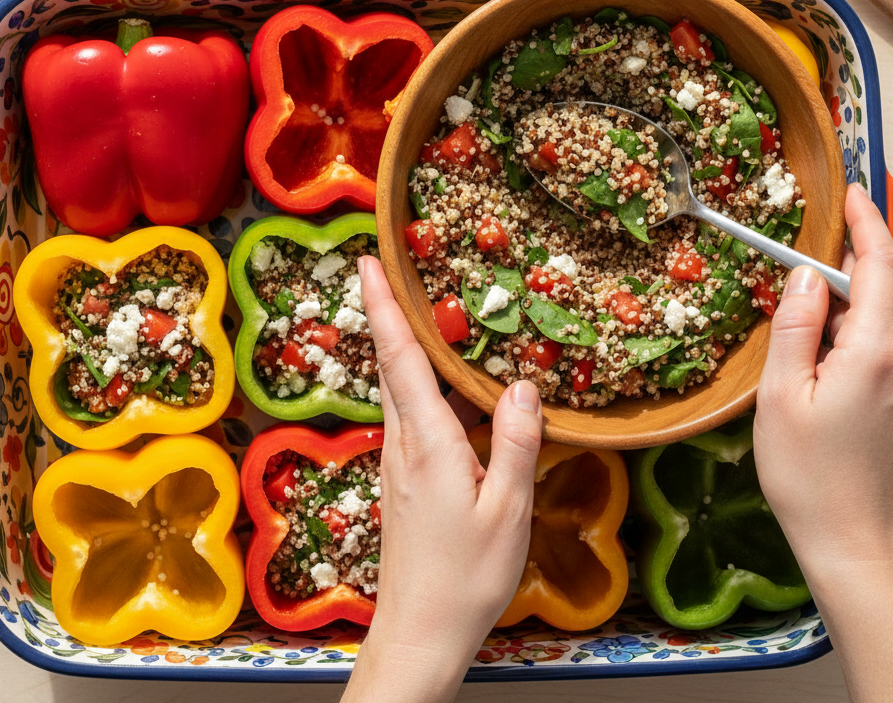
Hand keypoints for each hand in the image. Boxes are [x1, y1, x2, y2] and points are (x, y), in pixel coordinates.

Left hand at [343, 256, 541, 702]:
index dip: (384, 306)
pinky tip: (455, 390)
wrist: (419, 631)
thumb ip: (517, 444)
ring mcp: (398, 460)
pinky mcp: (404, 478)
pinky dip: (424, 386)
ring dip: (408, 348)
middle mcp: (403, 442)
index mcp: (427, 442)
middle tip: (396, 268)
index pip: (399, 358)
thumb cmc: (464, 578)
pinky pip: (412, 415)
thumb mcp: (507, 511)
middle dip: (389, 312)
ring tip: (432, 315)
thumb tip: (526, 386)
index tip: (366, 262)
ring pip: (400, 389)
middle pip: (391, 363)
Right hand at [754, 183, 892, 702]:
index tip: (850, 194)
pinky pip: (883, 346)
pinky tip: (818, 358)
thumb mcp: (781, 394)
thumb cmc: (808, 475)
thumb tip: (801, 275)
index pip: (879, 266)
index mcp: (875, 353)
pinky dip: (852, 333)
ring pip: (880, 318)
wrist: (852, 541)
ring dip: (844, 304)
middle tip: (796, 262)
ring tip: (798, 324)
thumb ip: (794, 325)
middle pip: (881, 289)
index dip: (865, 223)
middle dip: (844, 265)